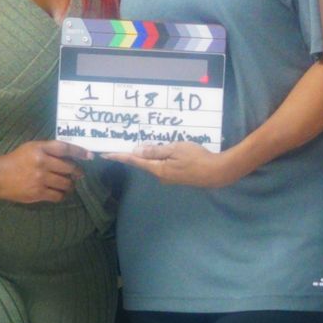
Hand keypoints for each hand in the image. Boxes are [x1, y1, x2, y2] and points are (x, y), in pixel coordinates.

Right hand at [0, 140, 89, 204]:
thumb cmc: (17, 160)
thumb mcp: (32, 147)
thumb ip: (49, 149)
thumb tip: (70, 156)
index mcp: (40, 149)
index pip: (65, 148)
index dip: (80, 152)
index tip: (90, 156)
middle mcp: (42, 163)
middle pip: (69, 168)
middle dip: (77, 172)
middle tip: (79, 174)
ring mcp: (40, 179)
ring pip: (65, 183)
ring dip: (70, 185)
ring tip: (69, 185)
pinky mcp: (38, 193)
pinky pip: (58, 195)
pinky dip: (62, 195)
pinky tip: (61, 193)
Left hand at [107, 141, 243, 188]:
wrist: (216, 172)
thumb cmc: (196, 158)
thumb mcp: (175, 149)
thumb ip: (156, 151)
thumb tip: (137, 151)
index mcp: (158, 169)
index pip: (134, 161)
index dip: (120, 156)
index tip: (105, 154)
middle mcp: (160, 176)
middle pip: (143, 163)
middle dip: (133, 154)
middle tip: (121, 145)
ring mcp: (169, 177)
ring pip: (154, 163)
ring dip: (147, 155)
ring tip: (141, 145)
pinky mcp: (177, 176)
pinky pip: (163, 164)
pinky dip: (158, 157)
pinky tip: (160, 150)